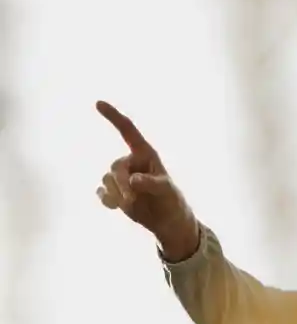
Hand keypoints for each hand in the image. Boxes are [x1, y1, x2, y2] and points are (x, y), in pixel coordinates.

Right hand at [95, 100, 198, 261]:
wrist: (166, 221)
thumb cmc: (171, 200)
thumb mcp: (166, 191)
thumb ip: (150, 184)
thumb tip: (133, 180)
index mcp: (145, 154)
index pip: (127, 130)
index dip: (113, 116)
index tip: (98, 103)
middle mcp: (131, 162)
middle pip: (114, 166)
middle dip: (120, 183)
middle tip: (133, 198)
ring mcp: (121, 177)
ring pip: (106, 179)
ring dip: (117, 194)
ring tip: (133, 203)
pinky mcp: (114, 191)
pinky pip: (101, 191)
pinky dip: (108, 200)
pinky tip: (118, 207)